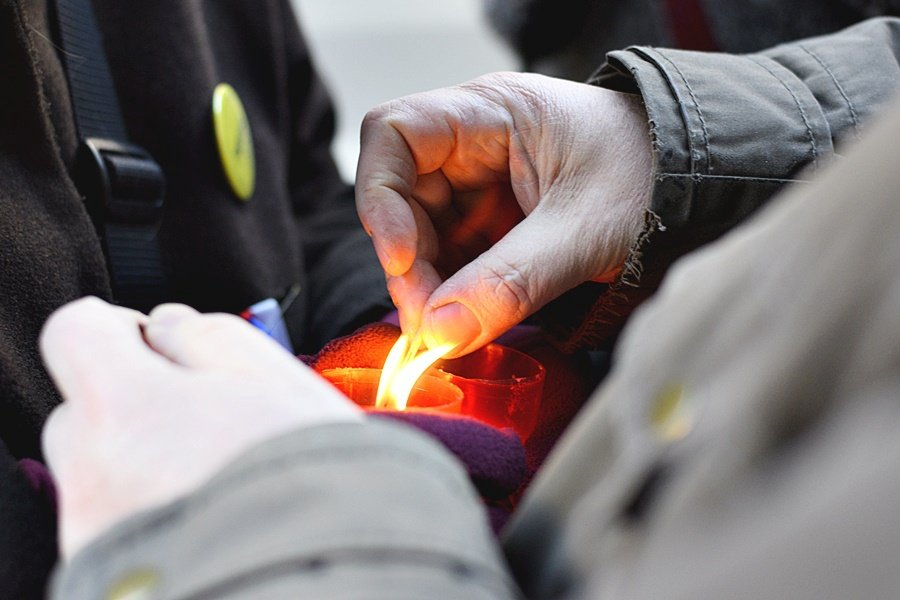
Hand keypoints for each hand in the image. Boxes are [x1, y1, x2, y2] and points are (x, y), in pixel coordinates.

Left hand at [40, 297, 360, 558]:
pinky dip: (156, 511)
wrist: (325, 583)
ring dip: (146, 460)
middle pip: (85, 412)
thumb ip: (211, 336)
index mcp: (126, 411)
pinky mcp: (108, 578)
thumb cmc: (314, 486)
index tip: (161, 346)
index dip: (119, 329)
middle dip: (136, 403)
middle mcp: (92, 477)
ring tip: (220, 478)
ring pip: (103, 472)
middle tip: (210, 420)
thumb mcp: (278, 383)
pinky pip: (119, 524)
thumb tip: (168, 325)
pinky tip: (214, 518)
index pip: (76, 333)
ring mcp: (97, 535)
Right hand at [357, 72, 651, 355]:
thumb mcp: (586, 228)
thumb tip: (441, 333)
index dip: (382, 197)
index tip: (405, 258)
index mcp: (491, 113)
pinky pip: (454, 260)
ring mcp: (483, 187)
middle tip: (431, 323)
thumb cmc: (654, 175)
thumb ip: (514, 280)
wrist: (701, 185)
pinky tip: (465, 323)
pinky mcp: (496, 225)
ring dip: (428, 287)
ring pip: (424, 236)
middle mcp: (475, 145)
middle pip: (403, 198)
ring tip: (449, 331)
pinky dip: (453, 296)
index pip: (394, 134)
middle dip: (409, 263)